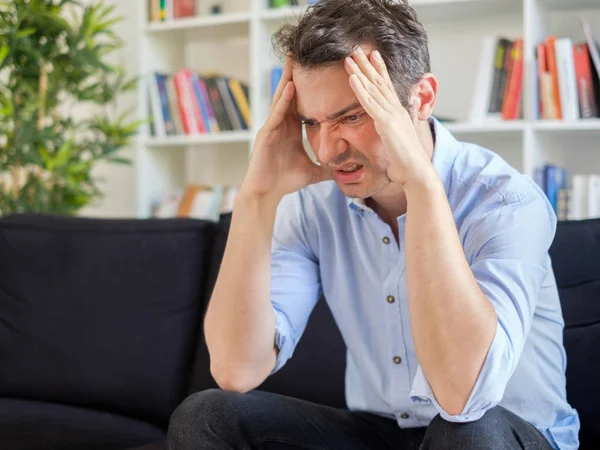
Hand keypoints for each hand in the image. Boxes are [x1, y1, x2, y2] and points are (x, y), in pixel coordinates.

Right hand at [241, 55, 330, 199]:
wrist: (267, 194)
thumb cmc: (284, 182)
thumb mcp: (312, 172)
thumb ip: (326, 168)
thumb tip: (343, 170)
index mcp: (291, 130)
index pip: (300, 103)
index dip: (307, 87)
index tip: (315, 71)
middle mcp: (280, 125)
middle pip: (289, 95)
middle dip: (294, 75)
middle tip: (300, 54)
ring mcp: (272, 128)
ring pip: (281, 99)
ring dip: (287, 80)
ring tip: (293, 61)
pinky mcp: (266, 135)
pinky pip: (277, 114)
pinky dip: (284, 101)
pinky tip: (291, 88)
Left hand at [344, 47, 432, 186]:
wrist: (416, 171)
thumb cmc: (408, 161)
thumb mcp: (400, 140)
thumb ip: (396, 129)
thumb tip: (398, 125)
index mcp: (398, 113)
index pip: (387, 87)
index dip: (379, 70)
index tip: (372, 56)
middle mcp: (396, 109)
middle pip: (379, 82)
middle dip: (367, 64)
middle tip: (357, 49)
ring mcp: (391, 114)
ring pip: (373, 88)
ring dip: (360, 71)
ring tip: (349, 57)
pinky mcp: (386, 123)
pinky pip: (370, 103)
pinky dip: (360, 89)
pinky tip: (352, 77)